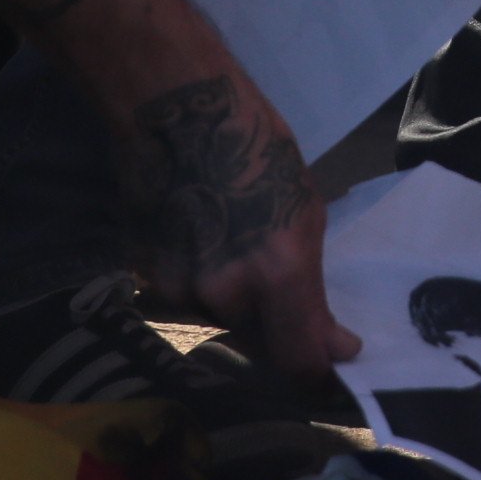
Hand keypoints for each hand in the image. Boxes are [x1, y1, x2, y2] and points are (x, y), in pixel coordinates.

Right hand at [126, 71, 360, 374]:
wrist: (175, 108)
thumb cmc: (255, 146)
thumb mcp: (306, 210)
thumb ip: (312, 284)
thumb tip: (335, 344)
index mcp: (278, 274)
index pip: (298, 360)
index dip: (315, 372)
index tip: (327, 364)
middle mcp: (225, 293)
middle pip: (256, 339)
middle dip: (272, 321)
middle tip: (273, 275)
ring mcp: (178, 288)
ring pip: (216, 317)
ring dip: (229, 297)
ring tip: (230, 240)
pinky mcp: (145, 276)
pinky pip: (182, 296)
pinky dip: (195, 277)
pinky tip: (198, 233)